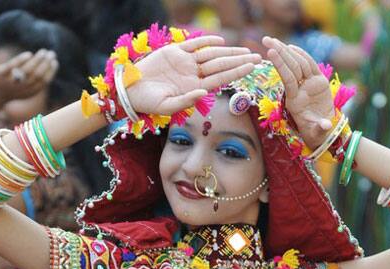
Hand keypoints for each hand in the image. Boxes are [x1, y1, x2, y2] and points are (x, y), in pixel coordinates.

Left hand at [0, 49, 58, 105]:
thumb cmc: (14, 89)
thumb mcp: (28, 88)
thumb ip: (37, 79)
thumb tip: (49, 63)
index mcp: (31, 91)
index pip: (45, 80)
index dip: (51, 70)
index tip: (55, 61)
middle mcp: (23, 88)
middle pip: (38, 74)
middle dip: (46, 62)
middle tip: (51, 53)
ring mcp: (12, 81)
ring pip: (28, 70)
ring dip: (37, 59)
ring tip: (43, 51)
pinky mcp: (1, 75)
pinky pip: (13, 66)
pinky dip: (22, 60)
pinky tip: (29, 54)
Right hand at [128, 35, 261, 114]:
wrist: (130, 91)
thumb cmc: (148, 103)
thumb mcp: (167, 107)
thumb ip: (186, 100)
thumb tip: (204, 92)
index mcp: (194, 87)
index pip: (221, 78)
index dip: (237, 72)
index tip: (253, 67)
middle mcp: (193, 74)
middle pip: (221, 65)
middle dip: (239, 61)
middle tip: (258, 57)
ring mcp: (185, 62)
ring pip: (211, 54)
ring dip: (228, 51)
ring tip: (245, 50)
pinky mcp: (175, 52)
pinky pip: (194, 44)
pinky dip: (207, 41)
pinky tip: (221, 41)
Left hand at [262, 37, 333, 148]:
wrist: (323, 131)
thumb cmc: (318, 132)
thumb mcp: (318, 131)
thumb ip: (321, 127)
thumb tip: (326, 126)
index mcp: (296, 101)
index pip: (288, 78)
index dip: (280, 65)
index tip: (270, 52)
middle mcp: (300, 90)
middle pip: (290, 67)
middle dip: (279, 53)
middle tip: (266, 39)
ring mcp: (308, 85)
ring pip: (298, 64)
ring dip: (286, 51)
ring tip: (274, 40)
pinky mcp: (317, 81)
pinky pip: (309, 65)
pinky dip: (301, 55)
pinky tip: (291, 47)